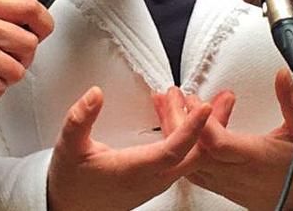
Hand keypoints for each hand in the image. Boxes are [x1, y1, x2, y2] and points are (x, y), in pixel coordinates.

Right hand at [47, 87, 211, 210]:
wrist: (69, 208)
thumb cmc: (70, 181)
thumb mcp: (68, 146)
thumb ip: (80, 118)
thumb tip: (95, 94)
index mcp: (133, 171)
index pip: (172, 151)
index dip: (192, 129)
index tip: (205, 108)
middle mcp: (151, 180)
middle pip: (194, 156)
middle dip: (213, 128)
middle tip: (224, 100)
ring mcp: (157, 183)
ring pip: (192, 159)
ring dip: (204, 132)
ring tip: (218, 105)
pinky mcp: (157, 182)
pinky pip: (184, 162)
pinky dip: (192, 140)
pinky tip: (191, 121)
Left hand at [157, 71, 292, 210]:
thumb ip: (292, 101)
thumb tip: (283, 76)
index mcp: (252, 156)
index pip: (217, 143)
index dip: (201, 120)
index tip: (193, 97)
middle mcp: (233, 171)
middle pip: (194, 149)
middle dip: (176, 119)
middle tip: (171, 95)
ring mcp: (222, 180)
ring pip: (187, 159)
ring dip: (173, 132)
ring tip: (166, 105)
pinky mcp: (218, 184)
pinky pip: (191, 168)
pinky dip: (180, 146)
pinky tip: (176, 128)